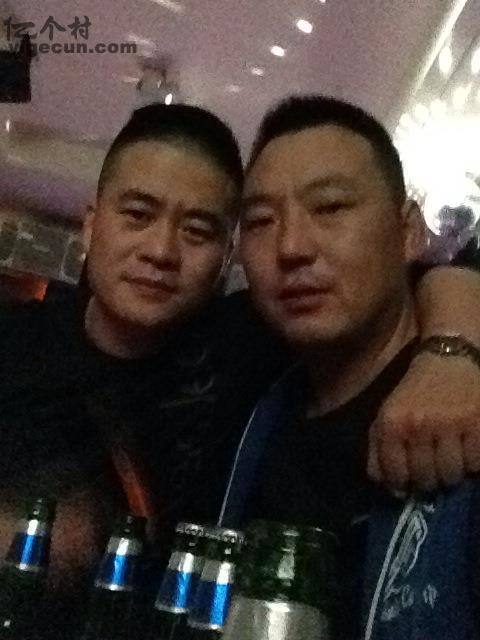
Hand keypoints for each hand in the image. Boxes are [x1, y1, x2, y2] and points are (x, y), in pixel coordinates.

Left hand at [368, 352, 479, 491]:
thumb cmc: (415, 391)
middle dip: (429, 480)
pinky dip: (473, 462)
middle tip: (433, 469)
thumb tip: (388, 486)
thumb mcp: (388, 414)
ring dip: (452, 472)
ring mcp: (451, 424)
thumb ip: (379, 448)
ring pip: (452, 475)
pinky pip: (476, 464)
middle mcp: (420, 424)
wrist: (449, 359)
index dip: (402, 485)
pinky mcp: (478, 423)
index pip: (395, 475)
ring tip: (451, 458)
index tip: (409, 480)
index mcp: (392, 423)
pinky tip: (467, 448)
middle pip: (426, 480)